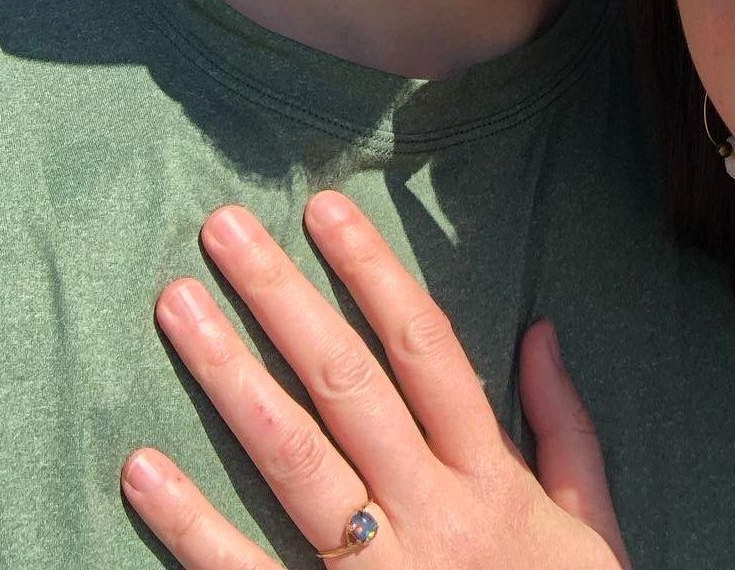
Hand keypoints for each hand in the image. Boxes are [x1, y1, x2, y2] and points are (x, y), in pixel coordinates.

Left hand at [121, 192, 628, 568]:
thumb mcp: (591, 524)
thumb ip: (565, 427)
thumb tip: (539, 330)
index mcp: (492, 479)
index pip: (425, 348)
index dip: (374, 272)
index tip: (326, 208)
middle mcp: (433, 514)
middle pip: (347, 383)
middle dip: (283, 298)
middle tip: (223, 229)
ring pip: (295, 459)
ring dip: (229, 376)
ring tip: (176, 307)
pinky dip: (193, 525)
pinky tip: (143, 469)